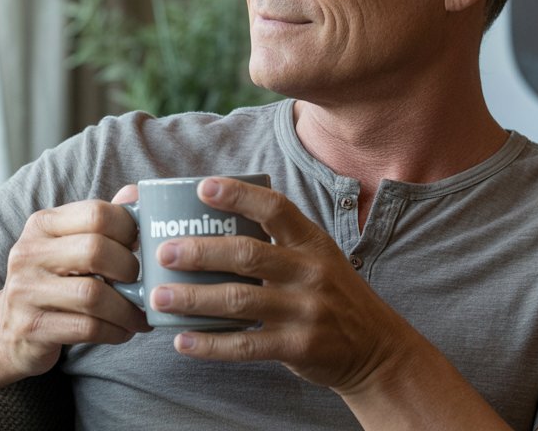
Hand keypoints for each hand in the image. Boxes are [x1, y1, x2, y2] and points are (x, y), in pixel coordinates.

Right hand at [0, 197, 149, 376]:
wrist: (6, 329)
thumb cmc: (50, 281)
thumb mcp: (68, 244)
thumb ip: (102, 220)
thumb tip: (136, 193)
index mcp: (42, 224)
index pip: (96, 214)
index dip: (129, 229)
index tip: (139, 247)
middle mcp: (28, 253)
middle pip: (95, 250)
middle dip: (128, 269)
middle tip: (139, 283)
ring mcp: (26, 291)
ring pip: (93, 295)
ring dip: (127, 309)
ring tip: (138, 314)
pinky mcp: (31, 327)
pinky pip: (87, 328)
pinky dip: (116, 331)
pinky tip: (124, 331)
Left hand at [147, 177, 407, 393]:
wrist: (377, 349)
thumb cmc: (332, 295)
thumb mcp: (318, 257)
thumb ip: (277, 242)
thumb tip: (213, 222)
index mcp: (311, 242)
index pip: (275, 209)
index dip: (238, 195)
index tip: (203, 187)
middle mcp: (309, 271)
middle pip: (247, 254)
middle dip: (200, 252)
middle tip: (163, 251)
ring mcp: (304, 310)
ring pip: (239, 301)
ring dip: (193, 298)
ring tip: (159, 296)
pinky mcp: (297, 347)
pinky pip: (245, 345)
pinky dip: (210, 344)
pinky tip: (182, 340)